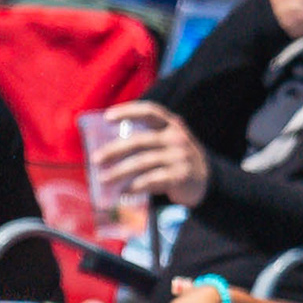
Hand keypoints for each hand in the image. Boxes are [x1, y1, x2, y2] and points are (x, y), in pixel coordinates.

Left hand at [94, 101, 210, 206]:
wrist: (207, 179)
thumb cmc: (175, 158)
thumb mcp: (167, 141)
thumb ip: (145, 139)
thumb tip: (106, 148)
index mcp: (170, 124)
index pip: (149, 111)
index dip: (128, 111)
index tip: (107, 117)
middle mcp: (176, 138)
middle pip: (139, 141)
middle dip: (114, 150)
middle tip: (95, 159)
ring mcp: (179, 157)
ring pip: (142, 163)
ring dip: (119, 172)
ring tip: (103, 179)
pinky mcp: (180, 177)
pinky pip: (152, 180)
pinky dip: (135, 186)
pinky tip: (123, 191)